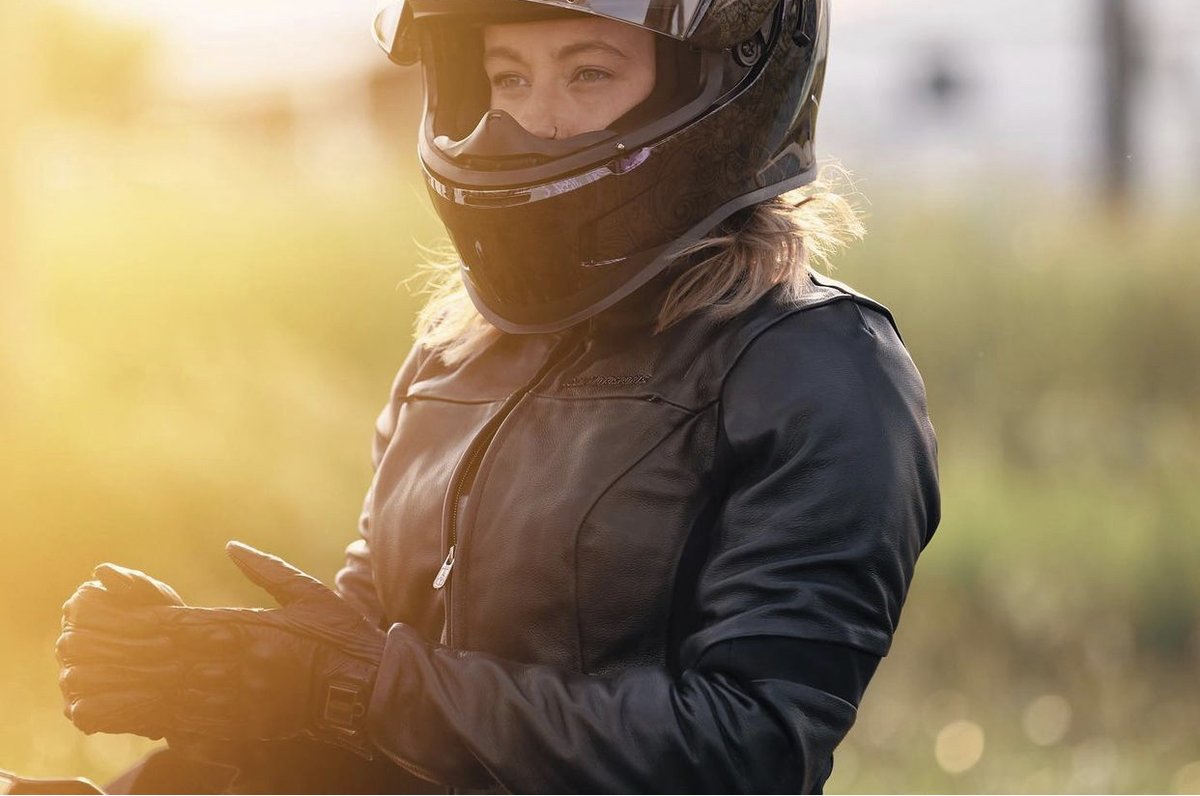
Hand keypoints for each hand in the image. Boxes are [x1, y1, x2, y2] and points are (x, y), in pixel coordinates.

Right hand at [57, 564, 185, 739]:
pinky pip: (85, 708)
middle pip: (81, 644)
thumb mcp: (158, 598)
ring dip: (129, 675)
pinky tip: (152, 698)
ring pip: (81, 676)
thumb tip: (101, 571)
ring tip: (169, 674)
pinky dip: (119, 703)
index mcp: (80, 608)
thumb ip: (134, 583)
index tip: (159, 624)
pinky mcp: (76, 709)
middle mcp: (66, 642)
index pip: (85, 610)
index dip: (124, 619)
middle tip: (171, 650)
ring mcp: (68, 677)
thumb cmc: (166, 621)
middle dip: (130, 648)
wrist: (185, 662)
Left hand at [58, 543, 385, 757]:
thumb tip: (231, 545)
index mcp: (246, 628)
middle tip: (71, 646)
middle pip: (154, 657)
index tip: (101, 610)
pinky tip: (114, 715)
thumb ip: (266, 569)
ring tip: (77, 681)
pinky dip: (138, 718)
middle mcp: (231, 664)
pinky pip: (176, 724)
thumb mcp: (308, 594)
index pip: (175, 623)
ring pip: (156, 692)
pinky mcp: (235, 725)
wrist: (367, 692)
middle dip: (110, 651)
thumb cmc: (342, 640)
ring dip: (113, 686)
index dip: (132, 618)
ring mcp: (231, 698)